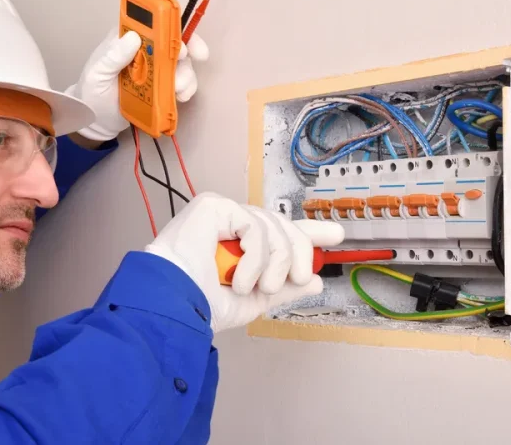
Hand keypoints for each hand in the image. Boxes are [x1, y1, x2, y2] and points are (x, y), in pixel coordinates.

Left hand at [69, 29, 208, 141]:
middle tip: (195, 58)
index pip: (152, 23)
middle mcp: (145, 51)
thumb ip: (113, 56)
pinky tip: (180, 97)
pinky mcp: (162, 87)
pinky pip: (180, 84)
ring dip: (186, 74)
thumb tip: (133, 38)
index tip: (178, 37)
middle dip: (188, 48)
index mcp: (127, 40)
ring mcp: (156, 69)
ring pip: (180, 63)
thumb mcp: (97, 73)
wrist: (97, 121)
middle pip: (173, 41)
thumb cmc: (92, 92)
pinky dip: (185, 89)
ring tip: (179, 89)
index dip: (170, 25)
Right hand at [144, 193, 344, 332]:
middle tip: (301, 278)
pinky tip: (240, 278)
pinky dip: (255, 256)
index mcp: (239, 246)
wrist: (174, 302)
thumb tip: (315, 281)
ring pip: (273, 226)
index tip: (335, 235)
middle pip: (283, 225)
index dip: (308, 232)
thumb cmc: (202, 304)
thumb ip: (283, 288)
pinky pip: (254, 226)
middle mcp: (232, 225)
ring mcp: (223, 213)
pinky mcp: (214, 207)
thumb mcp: (254, 300)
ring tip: (261, 287)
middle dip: (299, 252)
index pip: (279, 231)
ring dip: (276, 263)